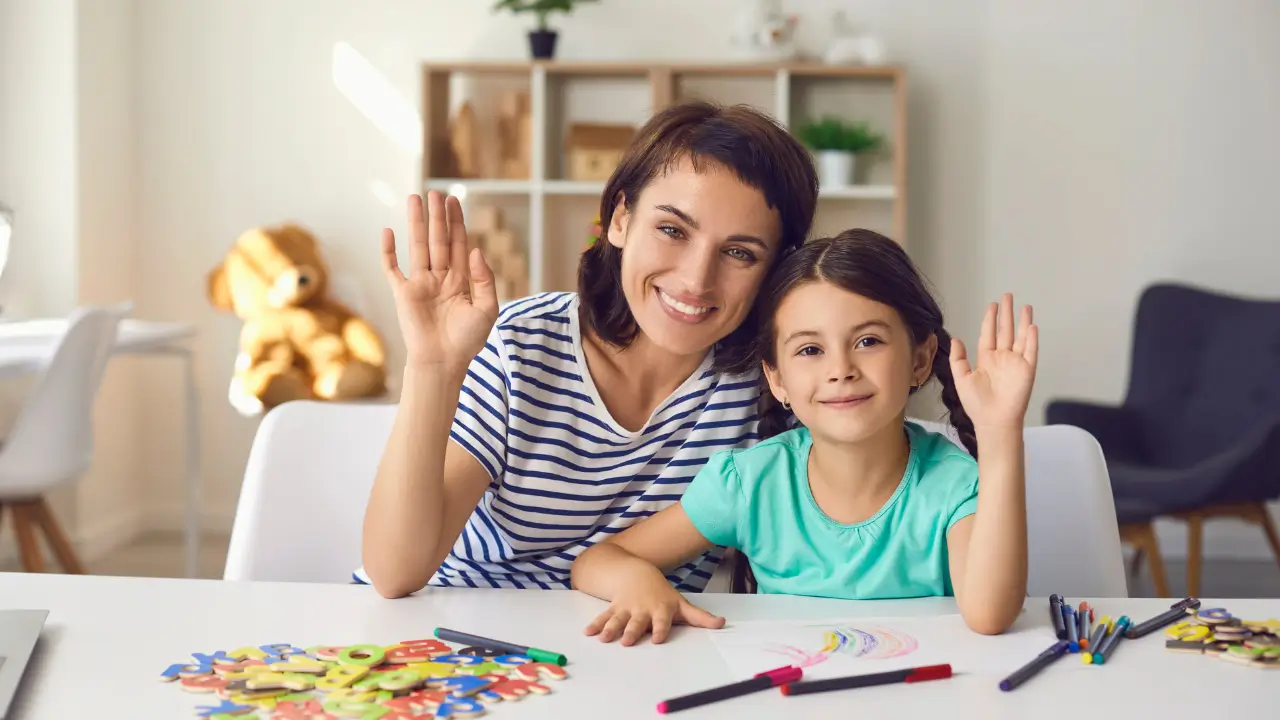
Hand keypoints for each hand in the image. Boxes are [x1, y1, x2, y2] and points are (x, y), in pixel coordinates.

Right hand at [381, 192, 498, 371]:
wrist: (443, 362)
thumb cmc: (468, 341)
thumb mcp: (487, 309)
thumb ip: (485, 279)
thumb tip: (477, 250)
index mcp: (462, 280)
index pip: (459, 244)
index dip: (457, 223)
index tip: (454, 202)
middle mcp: (440, 278)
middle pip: (438, 240)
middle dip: (437, 217)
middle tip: (435, 193)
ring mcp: (420, 284)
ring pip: (418, 247)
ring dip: (416, 223)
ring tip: (415, 199)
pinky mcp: (403, 294)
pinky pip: (392, 269)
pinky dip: (389, 251)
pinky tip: (388, 232)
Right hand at [584, 573, 725, 645]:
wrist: (637, 573)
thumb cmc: (662, 594)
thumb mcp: (681, 604)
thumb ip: (700, 617)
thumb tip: (723, 623)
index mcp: (660, 610)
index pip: (661, 621)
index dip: (660, 629)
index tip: (657, 638)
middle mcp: (642, 610)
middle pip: (637, 622)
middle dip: (631, 631)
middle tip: (626, 640)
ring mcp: (626, 608)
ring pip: (618, 619)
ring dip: (610, 628)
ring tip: (604, 638)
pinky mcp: (614, 608)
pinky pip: (603, 616)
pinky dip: (596, 624)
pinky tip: (588, 632)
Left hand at [949, 293, 1037, 430]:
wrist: (993, 421)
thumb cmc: (976, 404)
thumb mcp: (961, 379)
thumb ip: (958, 359)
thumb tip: (955, 339)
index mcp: (986, 359)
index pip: (988, 334)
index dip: (990, 319)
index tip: (992, 305)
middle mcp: (1002, 358)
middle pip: (1005, 330)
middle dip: (1006, 313)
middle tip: (1008, 296)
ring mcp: (1015, 363)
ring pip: (1020, 337)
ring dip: (1022, 321)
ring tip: (1024, 306)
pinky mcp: (1027, 370)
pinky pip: (1031, 351)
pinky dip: (1032, 338)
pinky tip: (1031, 325)